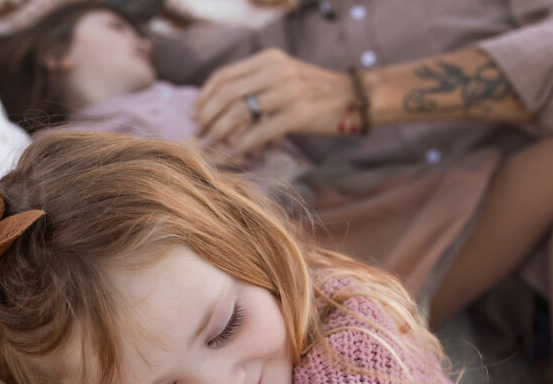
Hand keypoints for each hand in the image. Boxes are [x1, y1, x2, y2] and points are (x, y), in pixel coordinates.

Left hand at [195, 49, 355, 155]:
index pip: (224, 76)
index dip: (204, 97)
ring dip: (220, 133)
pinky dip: (243, 145)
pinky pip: (260, 131)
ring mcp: (287, 92)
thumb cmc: (316, 94)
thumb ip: (257, 86)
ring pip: (239, 113)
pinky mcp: (299, 114)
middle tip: (198, 135)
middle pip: (226, 95)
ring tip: (211, 147)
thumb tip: (221, 110)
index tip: (195, 115)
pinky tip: (236, 154)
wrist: (357, 97)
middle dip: (207, 118)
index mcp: (268, 60)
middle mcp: (276, 71)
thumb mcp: (284, 78)